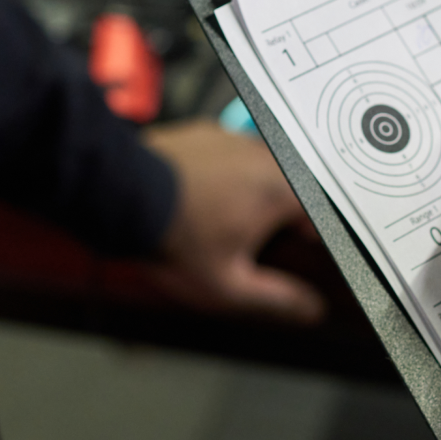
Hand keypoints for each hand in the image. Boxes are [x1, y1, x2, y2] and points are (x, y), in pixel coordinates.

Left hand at [142, 119, 324, 322]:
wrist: (123, 195)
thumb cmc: (174, 236)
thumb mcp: (229, 284)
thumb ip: (277, 298)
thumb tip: (309, 308)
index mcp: (280, 190)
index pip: (317, 212)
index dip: (304, 235)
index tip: (287, 246)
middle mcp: (263, 155)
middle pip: (288, 187)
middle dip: (272, 212)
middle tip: (242, 235)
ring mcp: (233, 138)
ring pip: (258, 168)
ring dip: (247, 189)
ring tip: (216, 214)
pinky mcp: (206, 131)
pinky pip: (227, 153)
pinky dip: (220, 171)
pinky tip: (198, 194)